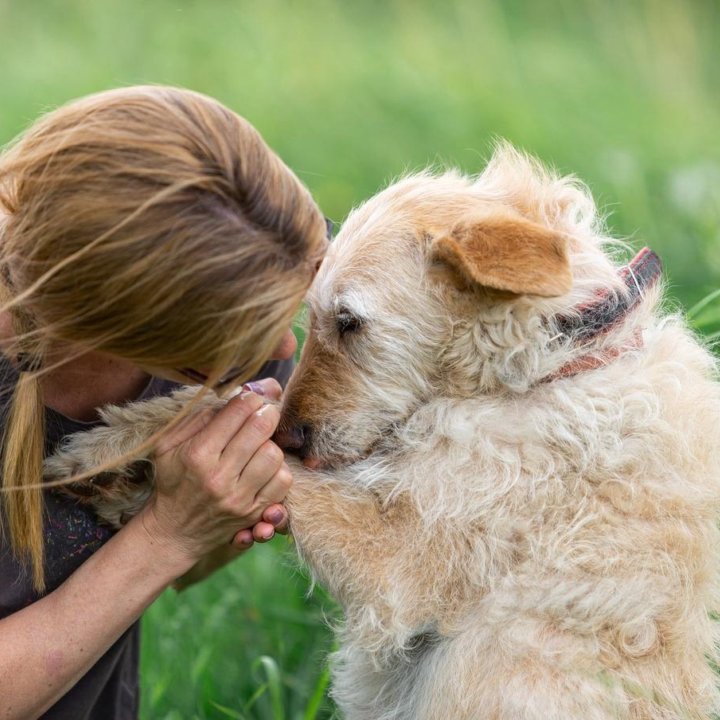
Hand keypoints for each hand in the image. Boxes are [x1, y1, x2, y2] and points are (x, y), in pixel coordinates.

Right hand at [138, 386, 291, 569]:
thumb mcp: (170, 443)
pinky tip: (265, 466)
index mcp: (197, 454)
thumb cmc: (173, 479)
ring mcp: (239, 497)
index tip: (252, 399)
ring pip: (275, 454)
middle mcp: (219, 477)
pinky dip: (278, 469)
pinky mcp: (253, 512)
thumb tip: (243, 391)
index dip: (251, 398)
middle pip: (261, 428)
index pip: (238, 412)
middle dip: (268, 412)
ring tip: (261, 444)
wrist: (174, 532)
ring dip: (271, 443)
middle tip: (265, 412)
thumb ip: (203, 414)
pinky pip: (283, 481)